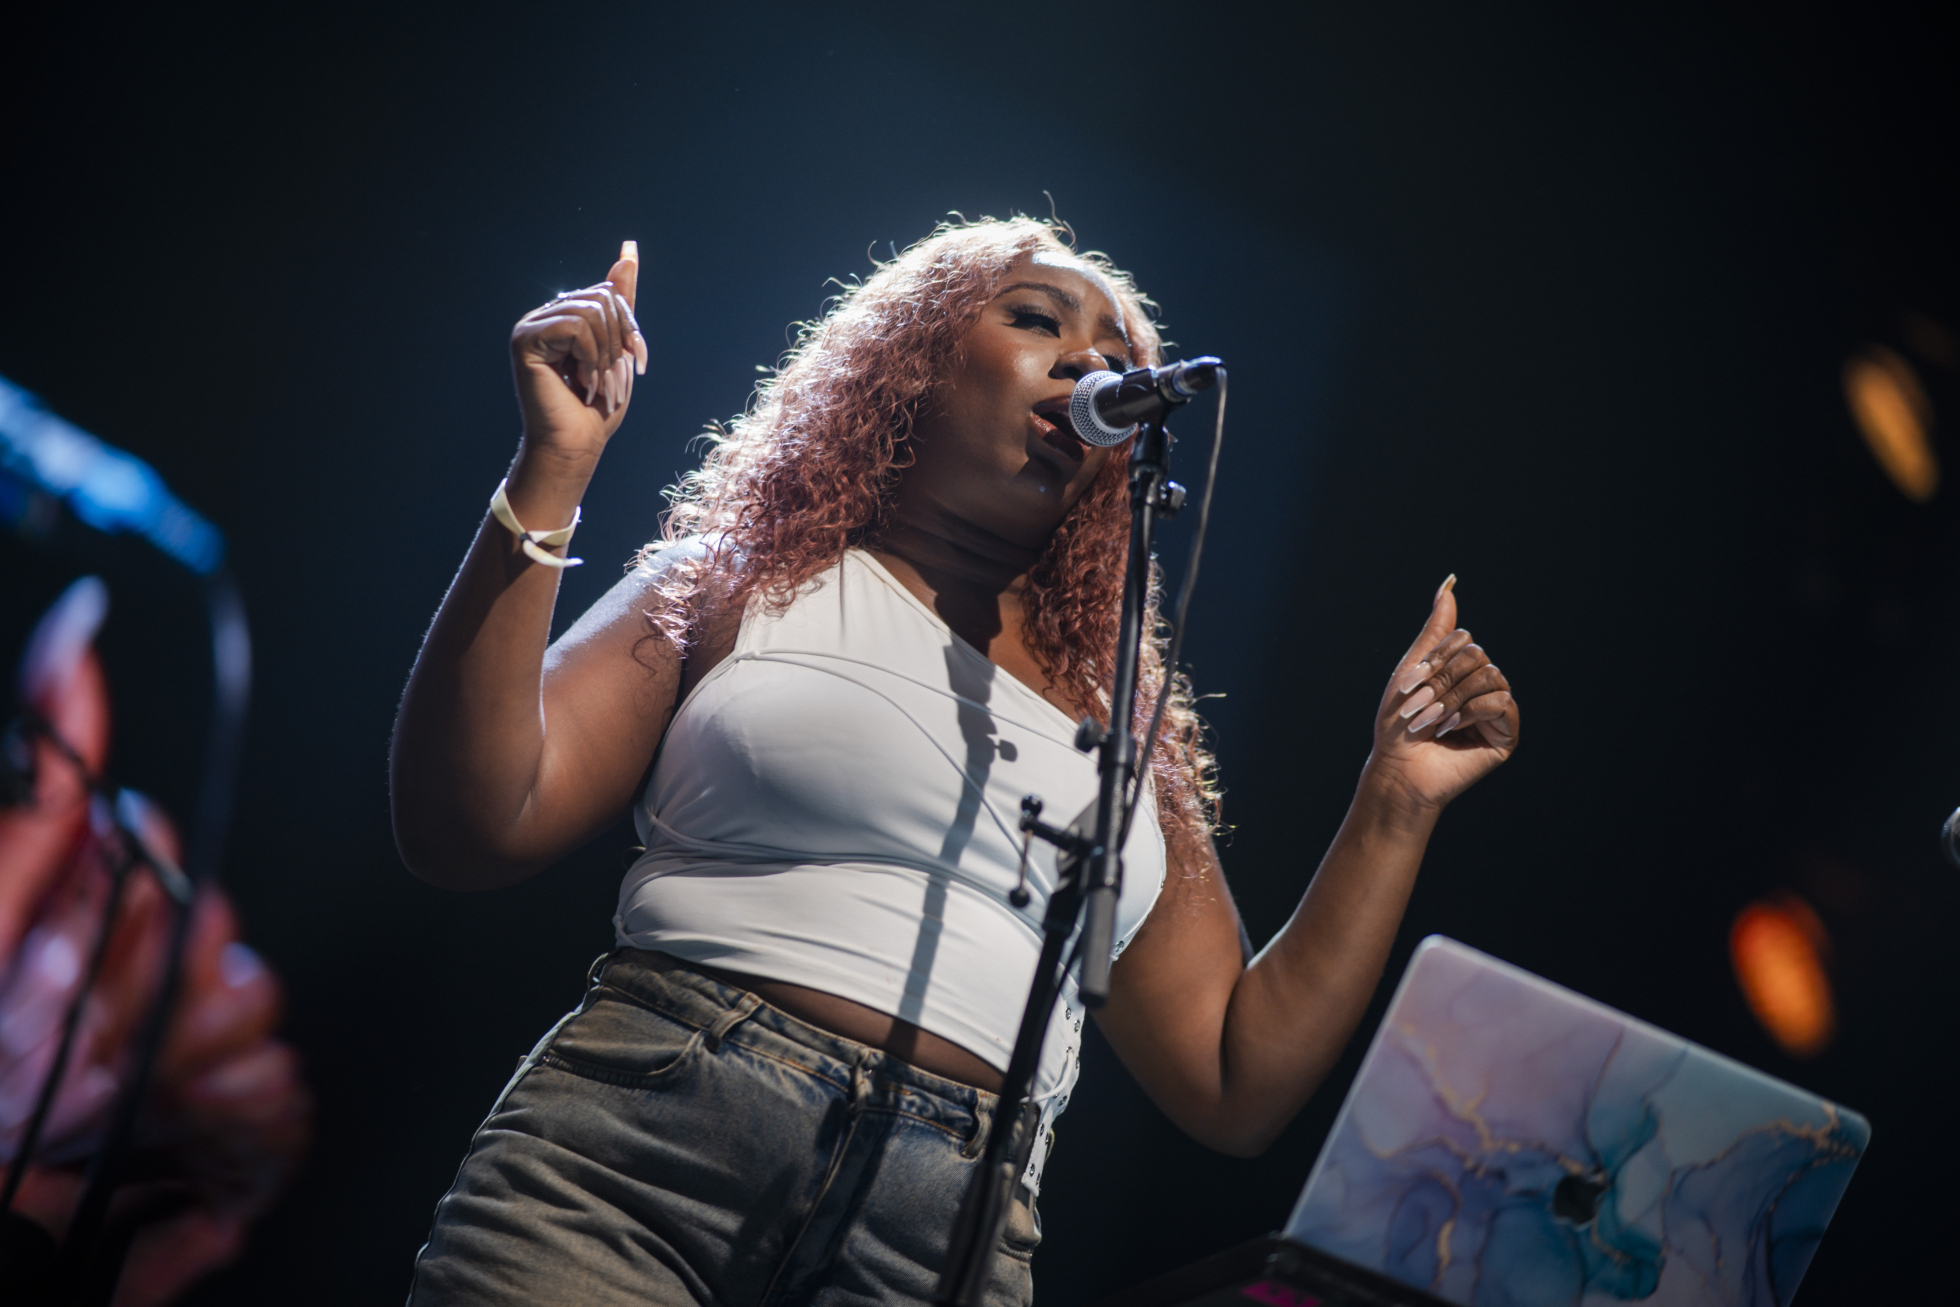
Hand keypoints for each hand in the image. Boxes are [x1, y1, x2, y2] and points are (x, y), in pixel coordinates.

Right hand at [510, 241, 648, 464]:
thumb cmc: (598, 405)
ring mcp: (530, 325)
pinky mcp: (525, 339)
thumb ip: (621, 302)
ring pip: (591, 311)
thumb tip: (628, 251)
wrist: (576, 444)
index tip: (636, 361)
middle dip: (619, 341)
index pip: (607, 292)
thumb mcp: (620, 347)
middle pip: (602, 297)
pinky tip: (580, 381)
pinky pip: (575, 326)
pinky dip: (590, 357)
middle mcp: (544, 315)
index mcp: (564, 316)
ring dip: (605, 355)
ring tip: (594, 382)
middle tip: (610, 379)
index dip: (629, 326)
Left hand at [1364, 575, 1519, 814]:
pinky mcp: (1505, 734)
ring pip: (1490, 675)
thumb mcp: (1413, 668)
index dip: (1435, 659)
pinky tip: (1450, 730)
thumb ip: (1436, 629)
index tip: (1410, 686)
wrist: (1399, 767)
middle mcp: (1483, 686)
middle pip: (1477, 656)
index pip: (1464, 639)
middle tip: (1419, 708)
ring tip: (1432, 722)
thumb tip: (1450, 583)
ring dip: (1453, 698)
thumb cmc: (1400, 723)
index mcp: (1462, 670)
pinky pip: (1501, 701)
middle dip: (1441, 681)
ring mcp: (1496, 710)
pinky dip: (1471, 712)